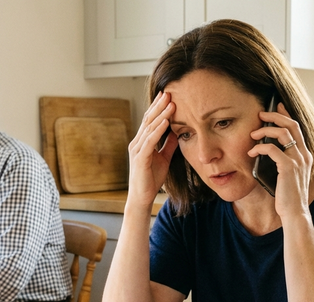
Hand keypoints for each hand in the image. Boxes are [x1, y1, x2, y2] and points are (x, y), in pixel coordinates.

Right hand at [126, 92, 178, 210]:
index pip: (150, 121)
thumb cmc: (151, 179)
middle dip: (159, 105)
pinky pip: (150, 141)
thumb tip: (176, 131)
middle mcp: (137, 143)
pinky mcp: (140, 158)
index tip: (167, 95)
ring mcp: (137, 150)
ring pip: (150, 128)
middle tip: (168, 92)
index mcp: (142, 142)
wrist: (142, 198)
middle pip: (148, 120)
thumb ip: (168, 145)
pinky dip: (158, 130)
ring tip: (171, 103)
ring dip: (161, 114)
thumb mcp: (164, 158)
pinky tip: (166, 121)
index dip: (158, 108)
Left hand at [249, 103, 313, 217]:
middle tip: (261, 114)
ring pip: (282, 133)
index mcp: (305, 155)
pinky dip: (259, 147)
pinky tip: (251, 152)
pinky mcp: (288, 167)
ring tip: (253, 134)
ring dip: (265, 130)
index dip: (286, 114)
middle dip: (275, 115)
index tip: (276, 106)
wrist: (295, 213)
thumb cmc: (288, 197)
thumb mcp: (288, 175)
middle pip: (291, 125)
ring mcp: (297, 160)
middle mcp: (304, 154)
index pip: (297, 128)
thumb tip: (269, 150)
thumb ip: (284, 161)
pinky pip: (272, 149)